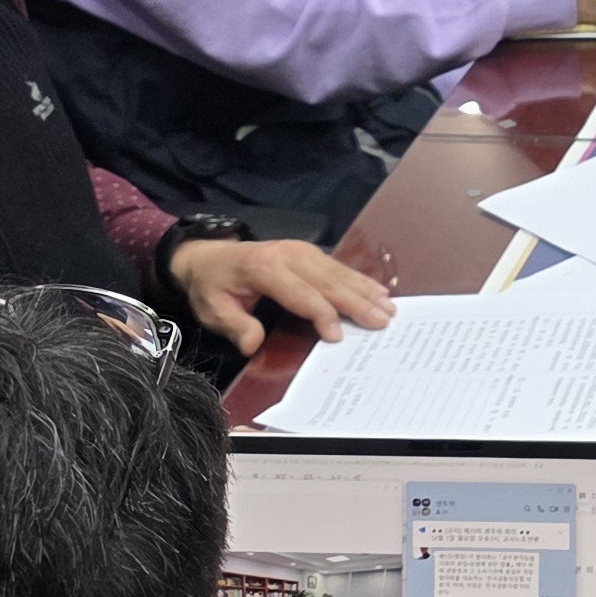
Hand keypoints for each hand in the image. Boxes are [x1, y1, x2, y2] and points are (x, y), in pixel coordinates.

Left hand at [170, 236, 394, 359]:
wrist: (207, 255)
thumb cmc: (212, 285)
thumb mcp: (213, 309)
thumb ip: (235, 326)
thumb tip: (253, 345)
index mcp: (264, 268)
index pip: (300, 294)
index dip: (321, 315)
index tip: (338, 337)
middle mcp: (288, 255)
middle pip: (328, 281)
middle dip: (356, 303)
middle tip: (382, 321)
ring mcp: (301, 251)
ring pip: (338, 272)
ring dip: (365, 291)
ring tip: (388, 308)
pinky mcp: (309, 252)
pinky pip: (338, 267)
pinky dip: (360, 280)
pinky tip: (378, 290)